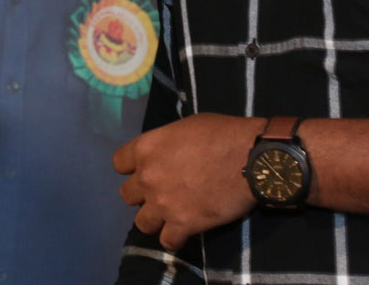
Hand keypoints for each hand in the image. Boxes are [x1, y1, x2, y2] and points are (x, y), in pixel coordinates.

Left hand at [112, 113, 261, 250]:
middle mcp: (148, 177)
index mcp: (146, 148)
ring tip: (170, 215)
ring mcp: (163, 203)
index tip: (144, 170)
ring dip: (155, 219)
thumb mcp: (185, 127)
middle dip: (143, 194)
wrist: (250, 158)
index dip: (131, 168)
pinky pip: (167, 241)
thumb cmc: (222, 134)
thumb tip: (168, 153)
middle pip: (127, 194)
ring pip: (142, 222)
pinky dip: (174, 238)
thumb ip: (166, 143)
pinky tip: (183, 231)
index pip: (118, 163)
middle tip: (161, 193)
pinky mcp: (183, 224)